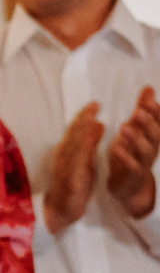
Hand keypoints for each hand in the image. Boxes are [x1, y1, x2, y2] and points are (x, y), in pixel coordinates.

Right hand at [45, 103, 104, 234]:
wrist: (61, 210)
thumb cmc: (73, 184)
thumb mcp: (85, 160)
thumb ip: (91, 143)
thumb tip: (99, 123)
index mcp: (68, 151)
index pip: (76, 131)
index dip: (85, 116)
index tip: (95, 104)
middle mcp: (63, 157)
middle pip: (73, 136)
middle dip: (83, 120)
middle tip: (94, 106)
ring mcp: (64, 169)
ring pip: (72, 148)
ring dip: (80, 134)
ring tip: (90, 120)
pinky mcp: (69, 181)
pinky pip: (74, 166)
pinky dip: (79, 156)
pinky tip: (86, 147)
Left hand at [107, 85, 159, 218]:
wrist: (128, 185)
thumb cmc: (132, 152)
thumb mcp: (137, 129)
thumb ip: (142, 110)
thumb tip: (149, 88)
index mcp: (152, 137)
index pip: (159, 123)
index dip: (157, 113)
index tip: (151, 101)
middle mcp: (152, 149)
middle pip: (155, 135)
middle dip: (148, 123)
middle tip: (138, 112)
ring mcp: (144, 162)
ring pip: (145, 150)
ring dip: (136, 138)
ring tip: (124, 127)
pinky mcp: (133, 174)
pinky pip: (132, 165)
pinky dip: (126, 156)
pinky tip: (117, 147)